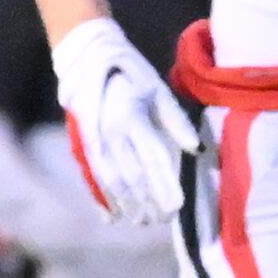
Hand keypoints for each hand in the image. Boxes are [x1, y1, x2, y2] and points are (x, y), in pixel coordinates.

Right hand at [51, 18, 195, 224]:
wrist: (85, 55)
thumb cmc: (129, 71)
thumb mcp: (157, 89)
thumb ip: (175, 121)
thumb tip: (196, 149)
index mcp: (132, 116)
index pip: (153, 159)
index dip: (165, 185)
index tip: (177, 207)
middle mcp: (111, 131)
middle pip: (132, 176)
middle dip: (147, 202)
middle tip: (162, 220)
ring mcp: (92, 139)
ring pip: (111, 181)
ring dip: (126, 204)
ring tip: (141, 221)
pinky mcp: (81, 143)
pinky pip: (92, 176)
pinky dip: (102, 198)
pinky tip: (111, 216)